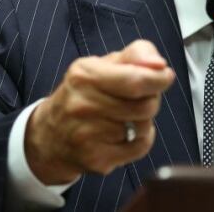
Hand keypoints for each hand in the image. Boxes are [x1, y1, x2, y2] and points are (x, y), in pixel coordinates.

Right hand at [24, 40, 174, 183]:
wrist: (49, 135)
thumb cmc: (84, 94)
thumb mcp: (104, 64)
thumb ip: (136, 55)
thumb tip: (159, 64)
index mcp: (84, 75)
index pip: (136, 80)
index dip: (159, 79)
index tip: (165, 76)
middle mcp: (82, 105)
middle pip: (146, 106)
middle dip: (151, 99)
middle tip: (139, 97)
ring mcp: (87, 135)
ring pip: (144, 127)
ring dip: (144, 120)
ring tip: (125, 115)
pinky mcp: (95, 159)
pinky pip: (140, 148)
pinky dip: (140, 139)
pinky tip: (123, 133)